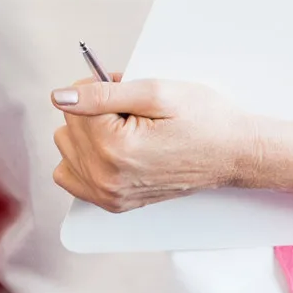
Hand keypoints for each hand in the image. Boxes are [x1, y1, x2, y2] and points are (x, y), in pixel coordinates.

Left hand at [50, 77, 261, 212]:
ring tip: (129, 131)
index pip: (74, 105)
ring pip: (66, 148)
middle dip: (96, 112)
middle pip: (68, 127)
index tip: (127, 91)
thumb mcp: (156, 93)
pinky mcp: (113, 203)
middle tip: (134, 112)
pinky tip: (111, 150)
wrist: (233, 154)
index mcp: (115, 149)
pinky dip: (85, 158)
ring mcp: (109, 195)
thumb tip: (59, 97)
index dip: (101, 89)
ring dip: (90, 134)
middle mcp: (106, 178)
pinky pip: (71, 175)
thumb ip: (101, 93)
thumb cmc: (204, 121)